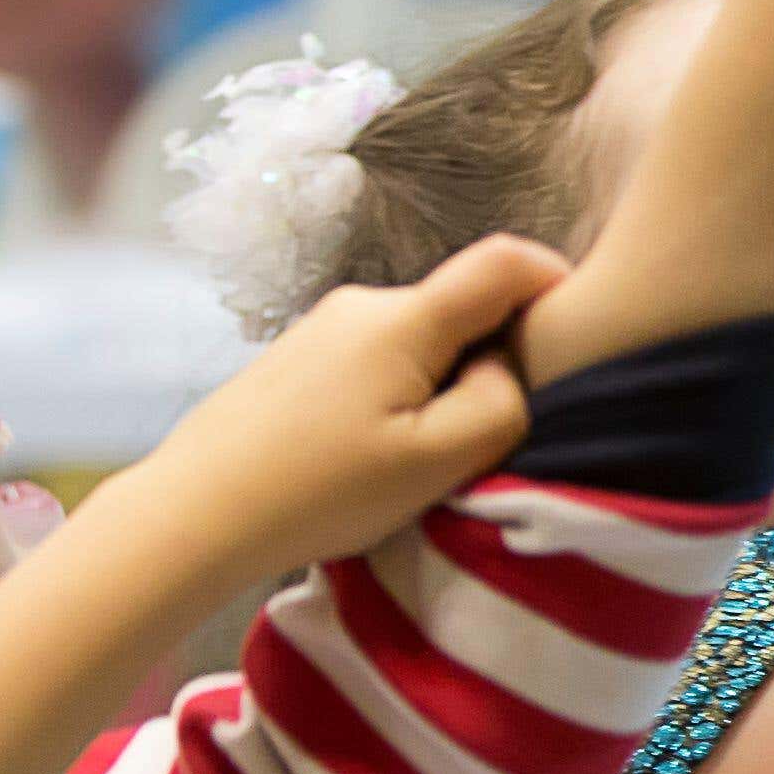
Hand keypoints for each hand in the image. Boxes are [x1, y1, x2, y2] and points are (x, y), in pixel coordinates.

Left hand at [143, 236, 566, 575]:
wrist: (194, 512)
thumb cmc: (319, 491)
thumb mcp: (436, 460)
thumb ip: (500, 402)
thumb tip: (504, 365)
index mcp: (405, 317)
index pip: (505, 261)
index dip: (558, 280)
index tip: (579, 330)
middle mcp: (363, 303)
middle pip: (461, 307)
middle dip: (493, 357)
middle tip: (488, 436)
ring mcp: (323, 328)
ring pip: (418, 340)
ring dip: (440, 386)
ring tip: (418, 462)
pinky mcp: (297, 359)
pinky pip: (376, 362)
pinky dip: (397, 398)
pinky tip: (369, 458)